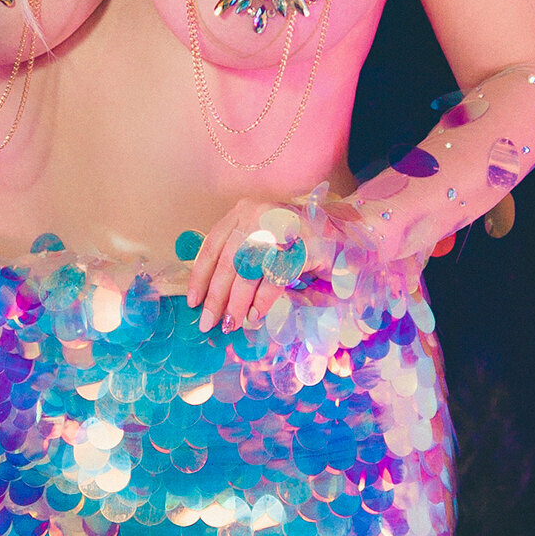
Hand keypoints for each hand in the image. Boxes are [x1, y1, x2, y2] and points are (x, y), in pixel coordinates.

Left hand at [180, 192, 331, 336]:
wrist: (342, 234)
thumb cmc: (296, 243)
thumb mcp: (262, 243)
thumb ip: (239, 260)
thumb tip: (211, 297)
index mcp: (243, 211)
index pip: (212, 245)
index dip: (199, 276)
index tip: (192, 301)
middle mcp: (258, 214)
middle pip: (228, 262)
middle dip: (216, 297)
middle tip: (208, 323)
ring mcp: (280, 227)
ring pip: (248, 271)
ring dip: (237, 303)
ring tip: (231, 324)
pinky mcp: (301, 245)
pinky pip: (274, 278)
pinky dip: (262, 300)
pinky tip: (254, 316)